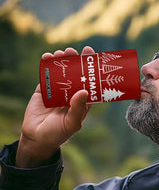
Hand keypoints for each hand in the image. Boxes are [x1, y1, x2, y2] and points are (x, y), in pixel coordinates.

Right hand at [16, 46, 94, 167]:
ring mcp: (57, 91)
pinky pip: (46, 75)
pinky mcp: (44, 90)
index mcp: (82, 101)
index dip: (91, 70)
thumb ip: (78, 108)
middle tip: (75, 51)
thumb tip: (84, 91)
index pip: (89, 83)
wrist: (37, 138)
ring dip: (62, 61)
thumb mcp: (71, 123)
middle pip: (76, 74)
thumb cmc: (58, 133)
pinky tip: (48, 57)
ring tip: (62, 53)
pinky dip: (47, 65)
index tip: (92, 56)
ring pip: (62, 72)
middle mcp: (72, 94)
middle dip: (76, 61)